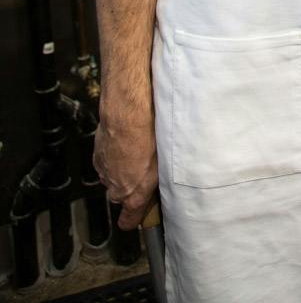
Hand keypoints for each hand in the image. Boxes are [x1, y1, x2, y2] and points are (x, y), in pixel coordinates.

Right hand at [95, 107, 158, 229]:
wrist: (127, 119)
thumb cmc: (150, 140)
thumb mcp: (163, 165)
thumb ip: (159, 182)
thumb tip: (162, 186)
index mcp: (133, 195)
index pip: (128, 220)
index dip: (133, 220)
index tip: (136, 220)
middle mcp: (116, 188)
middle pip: (121, 197)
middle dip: (131, 189)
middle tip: (145, 173)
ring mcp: (105, 173)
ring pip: (113, 179)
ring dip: (123, 171)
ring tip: (138, 154)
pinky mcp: (98, 158)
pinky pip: (107, 164)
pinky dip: (115, 157)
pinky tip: (127, 144)